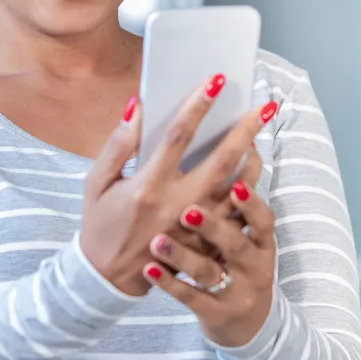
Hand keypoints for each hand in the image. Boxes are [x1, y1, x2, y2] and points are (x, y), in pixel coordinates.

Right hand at [80, 76, 275, 296]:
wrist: (106, 278)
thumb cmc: (100, 223)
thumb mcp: (97, 181)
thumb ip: (117, 144)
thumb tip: (135, 106)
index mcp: (147, 185)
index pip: (179, 136)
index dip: (198, 106)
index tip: (216, 81)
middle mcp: (176, 206)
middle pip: (221, 161)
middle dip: (245, 130)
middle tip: (263, 107)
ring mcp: (195, 229)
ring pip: (237, 190)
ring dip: (253, 160)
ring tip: (261, 135)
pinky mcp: (205, 245)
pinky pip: (235, 216)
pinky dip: (249, 191)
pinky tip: (253, 171)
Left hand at [142, 179, 276, 347]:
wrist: (246, 323)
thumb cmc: (239, 260)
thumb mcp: (249, 234)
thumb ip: (239, 198)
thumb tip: (240, 144)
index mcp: (262, 240)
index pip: (262, 219)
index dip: (251, 203)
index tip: (236, 186)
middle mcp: (253, 265)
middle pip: (236, 244)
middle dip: (213, 226)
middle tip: (187, 210)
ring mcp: (235, 292)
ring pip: (209, 272)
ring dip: (183, 256)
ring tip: (158, 241)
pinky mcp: (215, 312)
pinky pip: (191, 298)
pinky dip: (170, 283)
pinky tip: (149, 269)